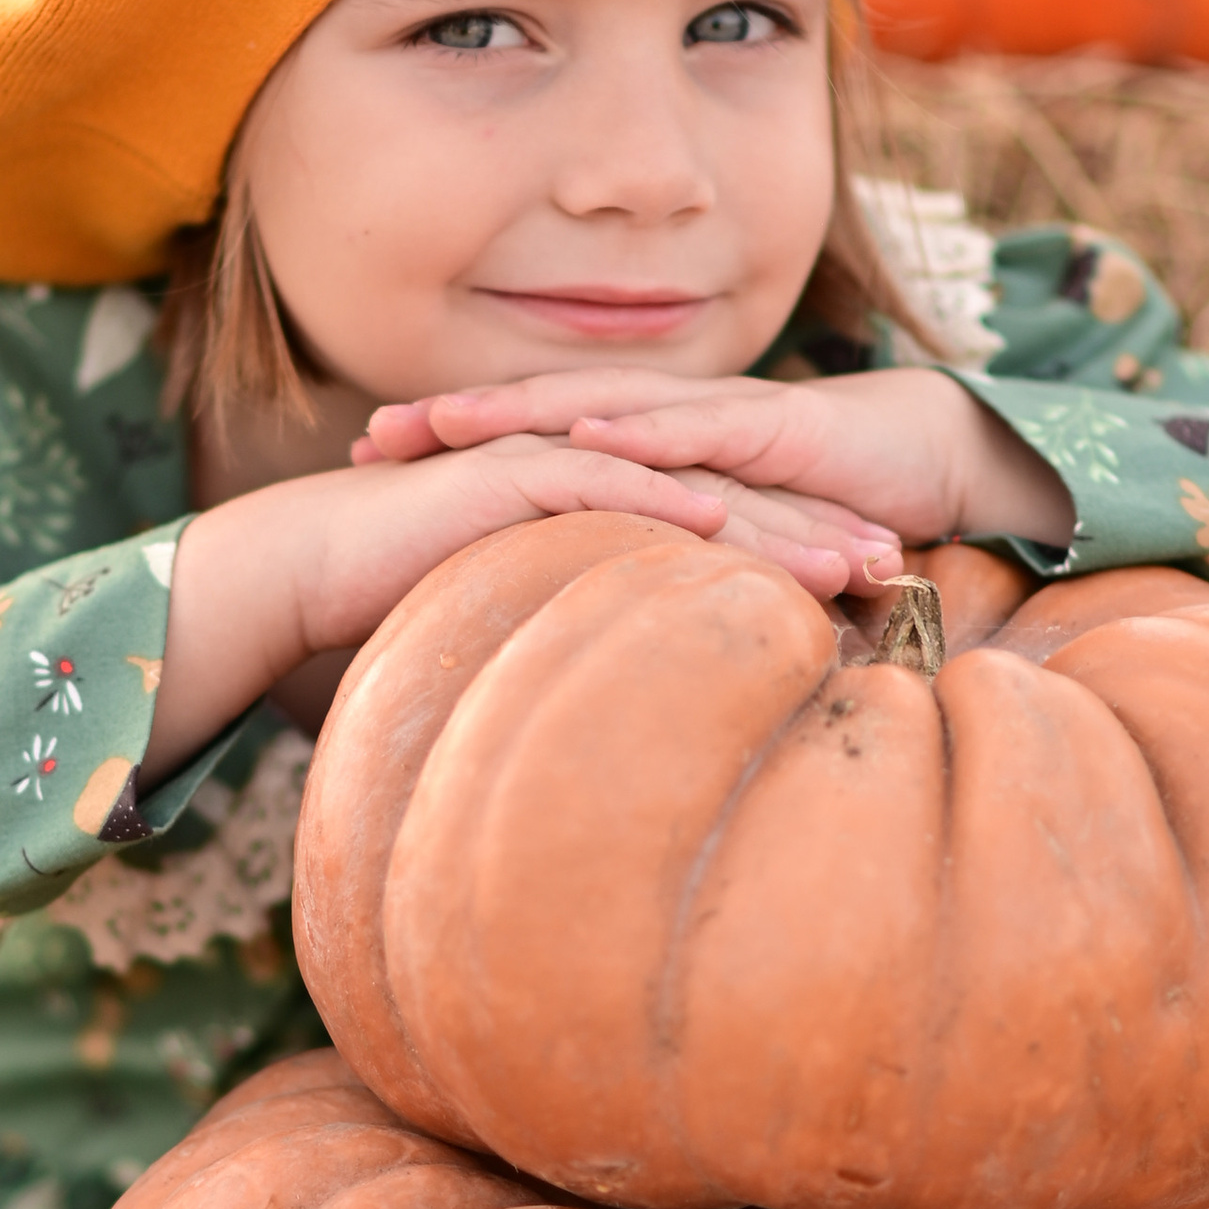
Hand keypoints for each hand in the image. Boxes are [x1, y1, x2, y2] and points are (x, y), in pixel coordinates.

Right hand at [143, 433, 893, 781]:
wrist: (308, 571)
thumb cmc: (407, 615)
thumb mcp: (527, 641)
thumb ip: (592, 666)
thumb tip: (641, 743)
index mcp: (611, 517)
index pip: (728, 534)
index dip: (803, 559)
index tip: (879, 601)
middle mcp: (595, 480)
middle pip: (732, 503)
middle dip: (817, 535)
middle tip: (901, 570)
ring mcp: (554, 465)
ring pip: (684, 486)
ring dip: (769, 521)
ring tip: (844, 557)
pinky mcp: (505, 472)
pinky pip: (594, 477)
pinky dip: (656, 492)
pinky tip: (716, 516)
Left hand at [362, 364, 1074, 548]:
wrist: (926, 460)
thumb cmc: (816, 505)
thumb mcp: (710, 546)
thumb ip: (644, 562)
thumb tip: (569, 618)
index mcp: (645, 441)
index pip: (531, 435)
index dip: (451, 442)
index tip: (365, 460)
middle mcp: (670, 417)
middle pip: (542, 407)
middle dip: (455, 417)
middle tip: (367, 435)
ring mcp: (717, 416)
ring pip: (604, 404)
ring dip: (522, 408)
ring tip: (444, 421)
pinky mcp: (775, 427)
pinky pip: (698, 428)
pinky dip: (640, 431)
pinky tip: (584, 437)